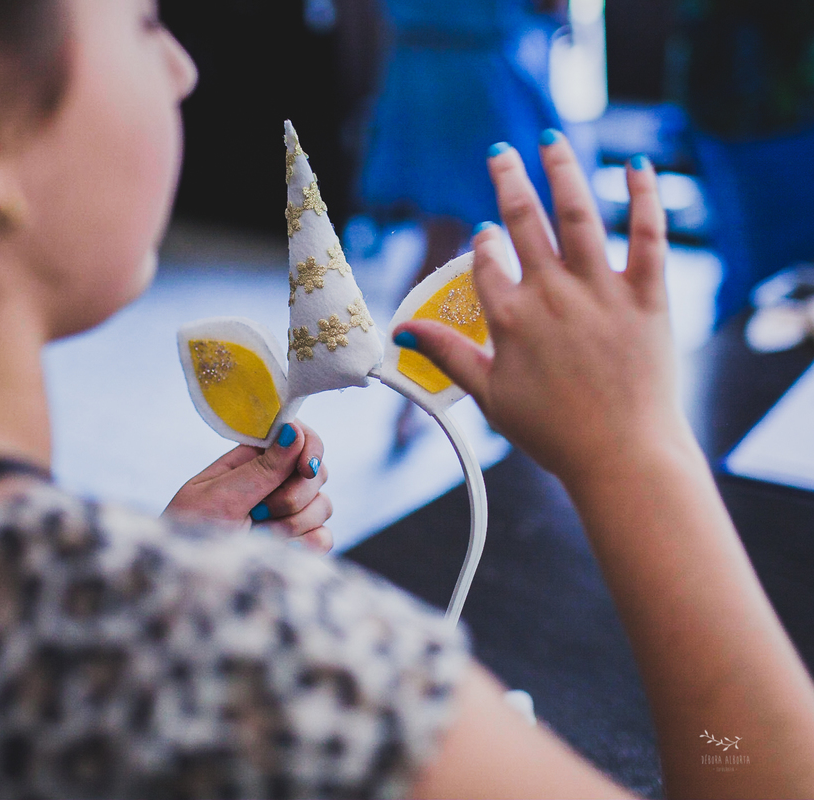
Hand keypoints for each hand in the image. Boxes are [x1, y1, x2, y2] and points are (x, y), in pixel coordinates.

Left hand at [163, 421, 332, 552]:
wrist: (188, 582)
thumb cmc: (191, 533)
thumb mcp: (221, 497)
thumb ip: (262, 468)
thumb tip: (293, 430)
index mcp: (251, 460)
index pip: (296, 436)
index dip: (309, 447)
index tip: (305, 467)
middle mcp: (274, 483)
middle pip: (316, 472)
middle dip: (293, 496)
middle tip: (258, 512)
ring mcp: (288, 514)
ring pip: (323, 505)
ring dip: (292, 524)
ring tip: (257, 537)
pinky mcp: (298, 543)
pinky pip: (324, 536)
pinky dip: (306, 545)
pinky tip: (278, 550)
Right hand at [393, 135, 690, 487]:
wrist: (622, 455)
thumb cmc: (553, 431)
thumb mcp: (488, 395)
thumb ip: (446, 355)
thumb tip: (402, 331)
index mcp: (510, 318)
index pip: (486, 262)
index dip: (482, 244)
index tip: (484, 236)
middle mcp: (552, 294)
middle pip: (523, 221)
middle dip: (508, 180)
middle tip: (501, 152)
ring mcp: (601, 291)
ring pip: (578, 214)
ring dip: (562, 171)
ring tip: (551, 140)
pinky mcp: (647, 296)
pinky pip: (647, 235)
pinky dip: (643, 197)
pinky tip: (636, 166)